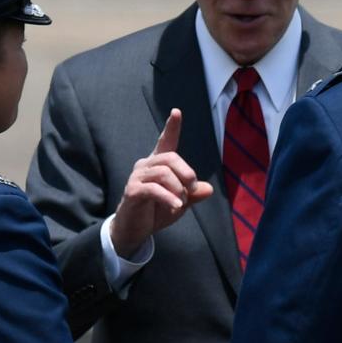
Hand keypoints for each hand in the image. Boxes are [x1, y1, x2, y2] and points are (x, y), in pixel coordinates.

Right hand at [110, 108, 212, 257]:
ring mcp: (137, 177)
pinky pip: (154, 189)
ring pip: (164, 173)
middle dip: (187, 173)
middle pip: (171, 158)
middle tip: (191, 190)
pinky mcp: (132, 191)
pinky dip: (168, 198)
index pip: (165, 141)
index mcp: (158, 164)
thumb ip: (193, 194)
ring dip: (178, 189)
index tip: (176, 112)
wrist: (134, 231)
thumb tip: (209, 189)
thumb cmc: (156, 212)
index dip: (172, 127)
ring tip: (180, 203)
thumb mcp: (180, 203)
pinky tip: (176, 207)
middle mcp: (146, 165)